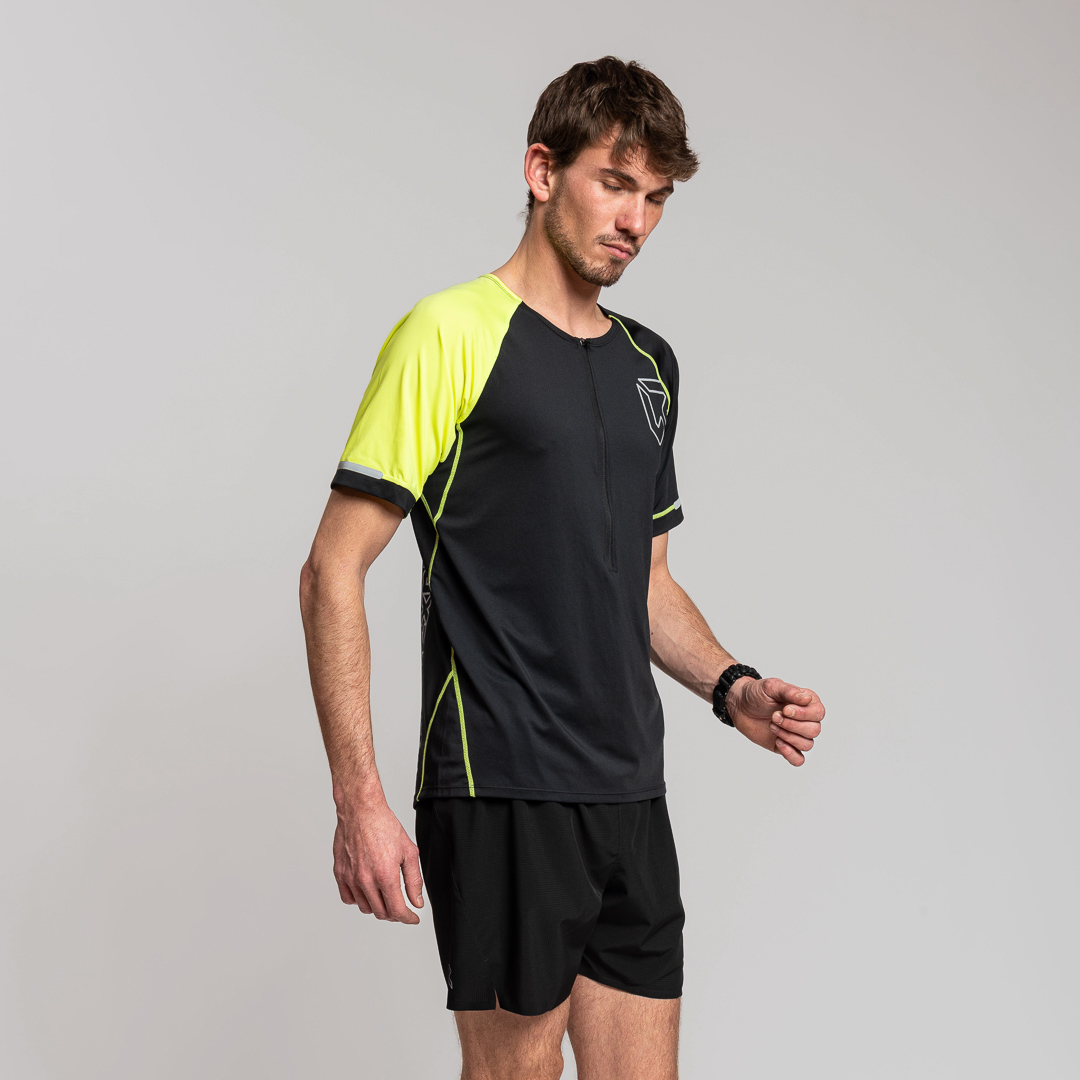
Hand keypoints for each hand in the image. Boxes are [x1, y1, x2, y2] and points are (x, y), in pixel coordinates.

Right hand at [333, 799, 423, 922]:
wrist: (361, 810)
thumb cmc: (385, 826)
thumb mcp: (409, 851)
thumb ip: (414, 880)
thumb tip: (417, 902)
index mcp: (385, 876)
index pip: (397, 911)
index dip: (408, 918)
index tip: (413, 918)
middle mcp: (366, 880)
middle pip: (381, 913)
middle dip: (395, 914)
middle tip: (401, 906)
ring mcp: (350, 878)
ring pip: (365, 908)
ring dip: (378, 907)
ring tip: (385, 895)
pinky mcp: (339, 873)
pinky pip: (348, 898)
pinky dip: (359, 900)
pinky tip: (367, 890)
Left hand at [728, 676, 824, 765]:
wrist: (740, 706)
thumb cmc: (757, 694)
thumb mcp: (771, 686)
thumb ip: (789, 691)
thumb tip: (806, 699)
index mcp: (807, 703)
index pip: (818, 713)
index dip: (803, 714)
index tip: (785, 709)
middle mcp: (805, 720)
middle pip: (814, 730)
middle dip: (792, 725)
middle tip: (774, 717)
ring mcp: (796, 734)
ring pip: (807, 744)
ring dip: (787, 736)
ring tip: (771, 725)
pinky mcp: (786, 747)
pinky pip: (798, 759)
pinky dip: (790, 754)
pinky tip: (778, 742)